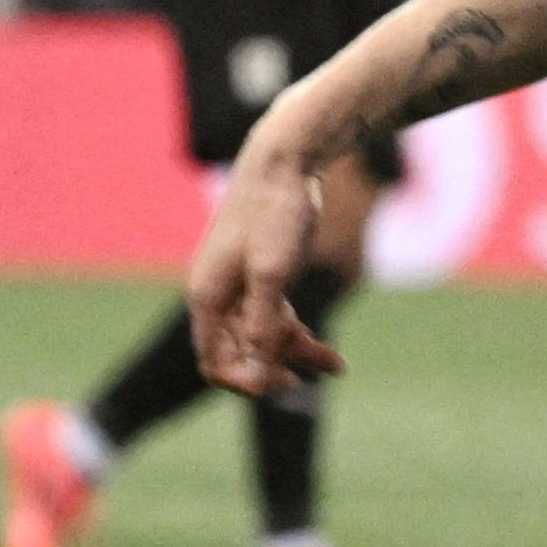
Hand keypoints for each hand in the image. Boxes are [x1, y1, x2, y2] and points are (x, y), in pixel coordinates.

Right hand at [186, 137, 349, 395]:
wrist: (286, 161)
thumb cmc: (275, 213)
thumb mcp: (272, 274)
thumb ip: (263, 325)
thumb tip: (256, 375)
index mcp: (208, 297)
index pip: (214, 361)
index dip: (244, 380)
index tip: (281, 384)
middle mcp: (218, 295)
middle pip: (241, 352)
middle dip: (274, 367)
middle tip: (309, 378)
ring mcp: (240, 287)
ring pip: (265, 337)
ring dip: (297, 353)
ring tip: (339, 366)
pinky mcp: (263, 276)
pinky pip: (277, 318)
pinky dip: (301, 335)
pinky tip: (334, 355)